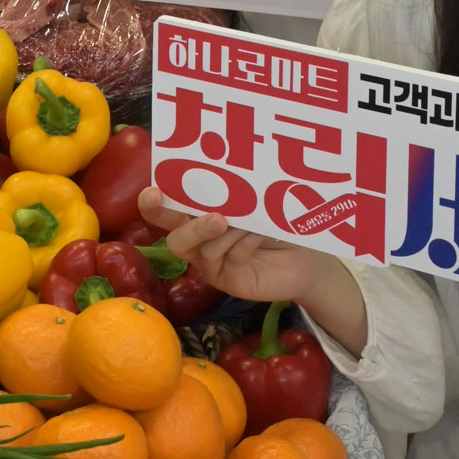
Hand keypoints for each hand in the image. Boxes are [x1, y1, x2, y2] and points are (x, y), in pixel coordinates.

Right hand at [139, 189, 326, 309]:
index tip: (154, 192)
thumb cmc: (275, 221)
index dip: (153, 203)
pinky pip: (229, 260)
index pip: (165, 210)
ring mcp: (212, 265)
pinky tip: (260, 233)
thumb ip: (234, 192)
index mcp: (195, 217)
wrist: (305, 257)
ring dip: (228, 233)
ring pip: (203, 251)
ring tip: (249, 222)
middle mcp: (198, 243)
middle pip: (176, 239)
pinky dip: (244, 244)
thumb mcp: (254, 201)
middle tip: (214, 218)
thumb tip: (224, 177)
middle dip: (190, 228)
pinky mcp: (228, 281)